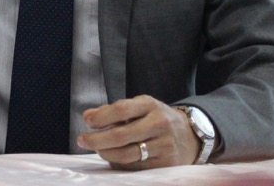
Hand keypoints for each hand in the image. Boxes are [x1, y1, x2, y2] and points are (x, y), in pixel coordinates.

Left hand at [77, 95, 199, 168]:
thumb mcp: (139, 107)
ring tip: (97, 149)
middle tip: (82, 140)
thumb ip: (112, 110)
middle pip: (121, 135)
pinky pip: (136, 167)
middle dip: (97, 140)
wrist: (192, 135)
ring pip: (127, 154)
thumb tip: (88, 116)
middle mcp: (159, 124)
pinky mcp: (166, 164)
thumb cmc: (156, 118)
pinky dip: (120, 164)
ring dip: (106, 153)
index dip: (101, 117)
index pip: (121, 110)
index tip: (88, 122)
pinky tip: (113, 158)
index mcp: (150, 105)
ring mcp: (164, 145)